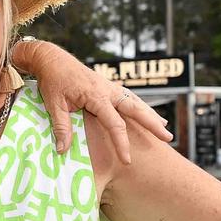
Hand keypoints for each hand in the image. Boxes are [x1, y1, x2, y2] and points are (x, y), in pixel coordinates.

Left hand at [13, 40, 172, 163]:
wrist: (53, 59)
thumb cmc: (53, 81)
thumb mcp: (53, 104)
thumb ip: (61, 126)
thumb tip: (63, 150)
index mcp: (96, 96)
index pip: (115, 124)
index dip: (122, 144)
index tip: (127, 161)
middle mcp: (108, 90)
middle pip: (136, 109)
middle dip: (152, 125)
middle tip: (168, 138)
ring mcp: (110, 87)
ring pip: (136, 102)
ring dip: (150, 115)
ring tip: (164, 128)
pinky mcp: (108, 86)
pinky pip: (129, 97)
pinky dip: (140, 106)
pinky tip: (148, 113)